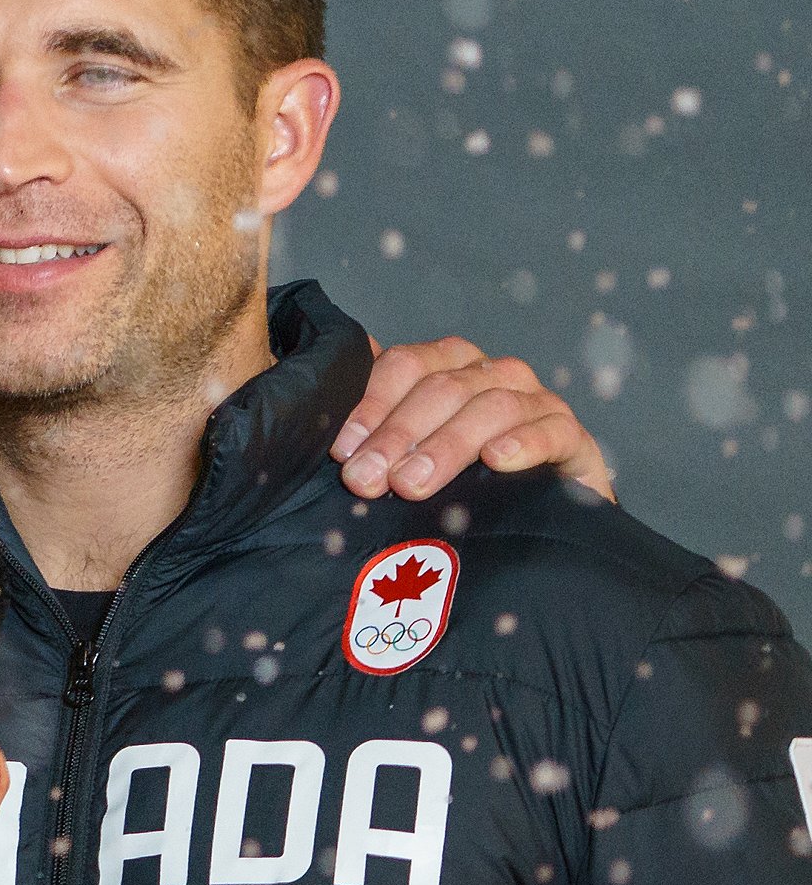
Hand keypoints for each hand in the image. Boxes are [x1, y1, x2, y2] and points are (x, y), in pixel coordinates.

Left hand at [335, 336, 615, 501]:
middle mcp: (491, 374)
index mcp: (445, 366)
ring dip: (447, 444)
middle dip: (398, 435)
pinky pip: (553, 430)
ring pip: (493, 405)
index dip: (370, 404)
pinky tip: (496, 461)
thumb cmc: (451, 484)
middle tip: (366, 481)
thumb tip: (313, 436)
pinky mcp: (572, 438)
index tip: (341, 449)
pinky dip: (524, 442)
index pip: (405, 365)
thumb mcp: (403, 459)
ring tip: (413, 483)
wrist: (530, 519)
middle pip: (442, 387)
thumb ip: (368, 439)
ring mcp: (535, 402)